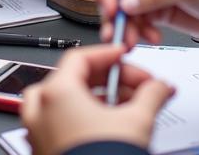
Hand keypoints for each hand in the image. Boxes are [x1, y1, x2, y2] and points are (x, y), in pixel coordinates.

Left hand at [21, 44, 172, 154]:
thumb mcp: (137, 120)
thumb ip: (151, 94)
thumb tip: (160, 87)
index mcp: (57, 93)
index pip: (81, 57)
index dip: (108, 54)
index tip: (125, 56)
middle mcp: (41, 110)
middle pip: (74, 78)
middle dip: (110, 81)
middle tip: (136, 86)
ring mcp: (38, 134)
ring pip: (65, 103)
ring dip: (96, 100)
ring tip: (125, 109)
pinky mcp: (43, 152)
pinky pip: (60, 125)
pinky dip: (82, 120)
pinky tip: (107, 129)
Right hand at [86, 0, 198, 46]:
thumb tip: (125, 0)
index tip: (108, 3)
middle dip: (109, 6)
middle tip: (116, 24)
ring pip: (117, 5)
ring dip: (121, 25)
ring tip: (132, 40)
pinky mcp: (147, 7)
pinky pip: (129, 20)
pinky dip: (134, 31)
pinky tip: (149, 37)